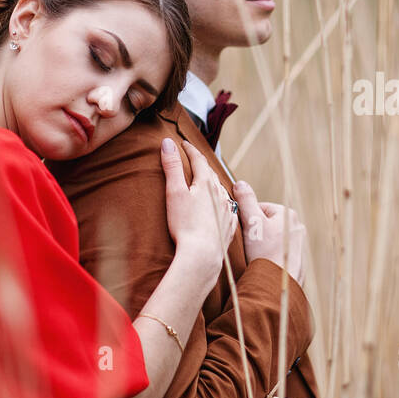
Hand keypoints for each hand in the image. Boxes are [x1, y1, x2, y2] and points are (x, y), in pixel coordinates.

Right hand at [160, 138, 236, 267]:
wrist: (202, 254)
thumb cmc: (185, 224)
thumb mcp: (174, 193)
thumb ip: (172, 167)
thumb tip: (168, 143)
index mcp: (206, 184)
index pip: (199, 159)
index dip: (190, 150)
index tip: (183, 143)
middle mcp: (220, 194)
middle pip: (211, 173)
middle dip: (202, 164)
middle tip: (194, 158)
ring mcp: (227, 210)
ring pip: (221, 190)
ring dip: (213, 182)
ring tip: (207, 180)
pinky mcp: (229, 225)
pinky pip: (228, 208)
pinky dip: (223, 202)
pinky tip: (222, 206)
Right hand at [231, 180, 306, 285]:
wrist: (277, 284)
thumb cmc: (265, 252)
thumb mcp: (251, 222)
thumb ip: (245, 201)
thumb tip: (240, 183)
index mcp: (288, 214)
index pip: (260, 209)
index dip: (247, 220)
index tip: (243, 232)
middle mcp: (297, 227)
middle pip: (266, 225)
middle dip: (256, 234)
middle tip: (249, 246)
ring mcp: (299, 245)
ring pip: (272, 240)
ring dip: (262, 246)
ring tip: (256, 257)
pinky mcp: (297, 261)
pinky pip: (278, 254)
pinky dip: (270, 257)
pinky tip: (264, 265)